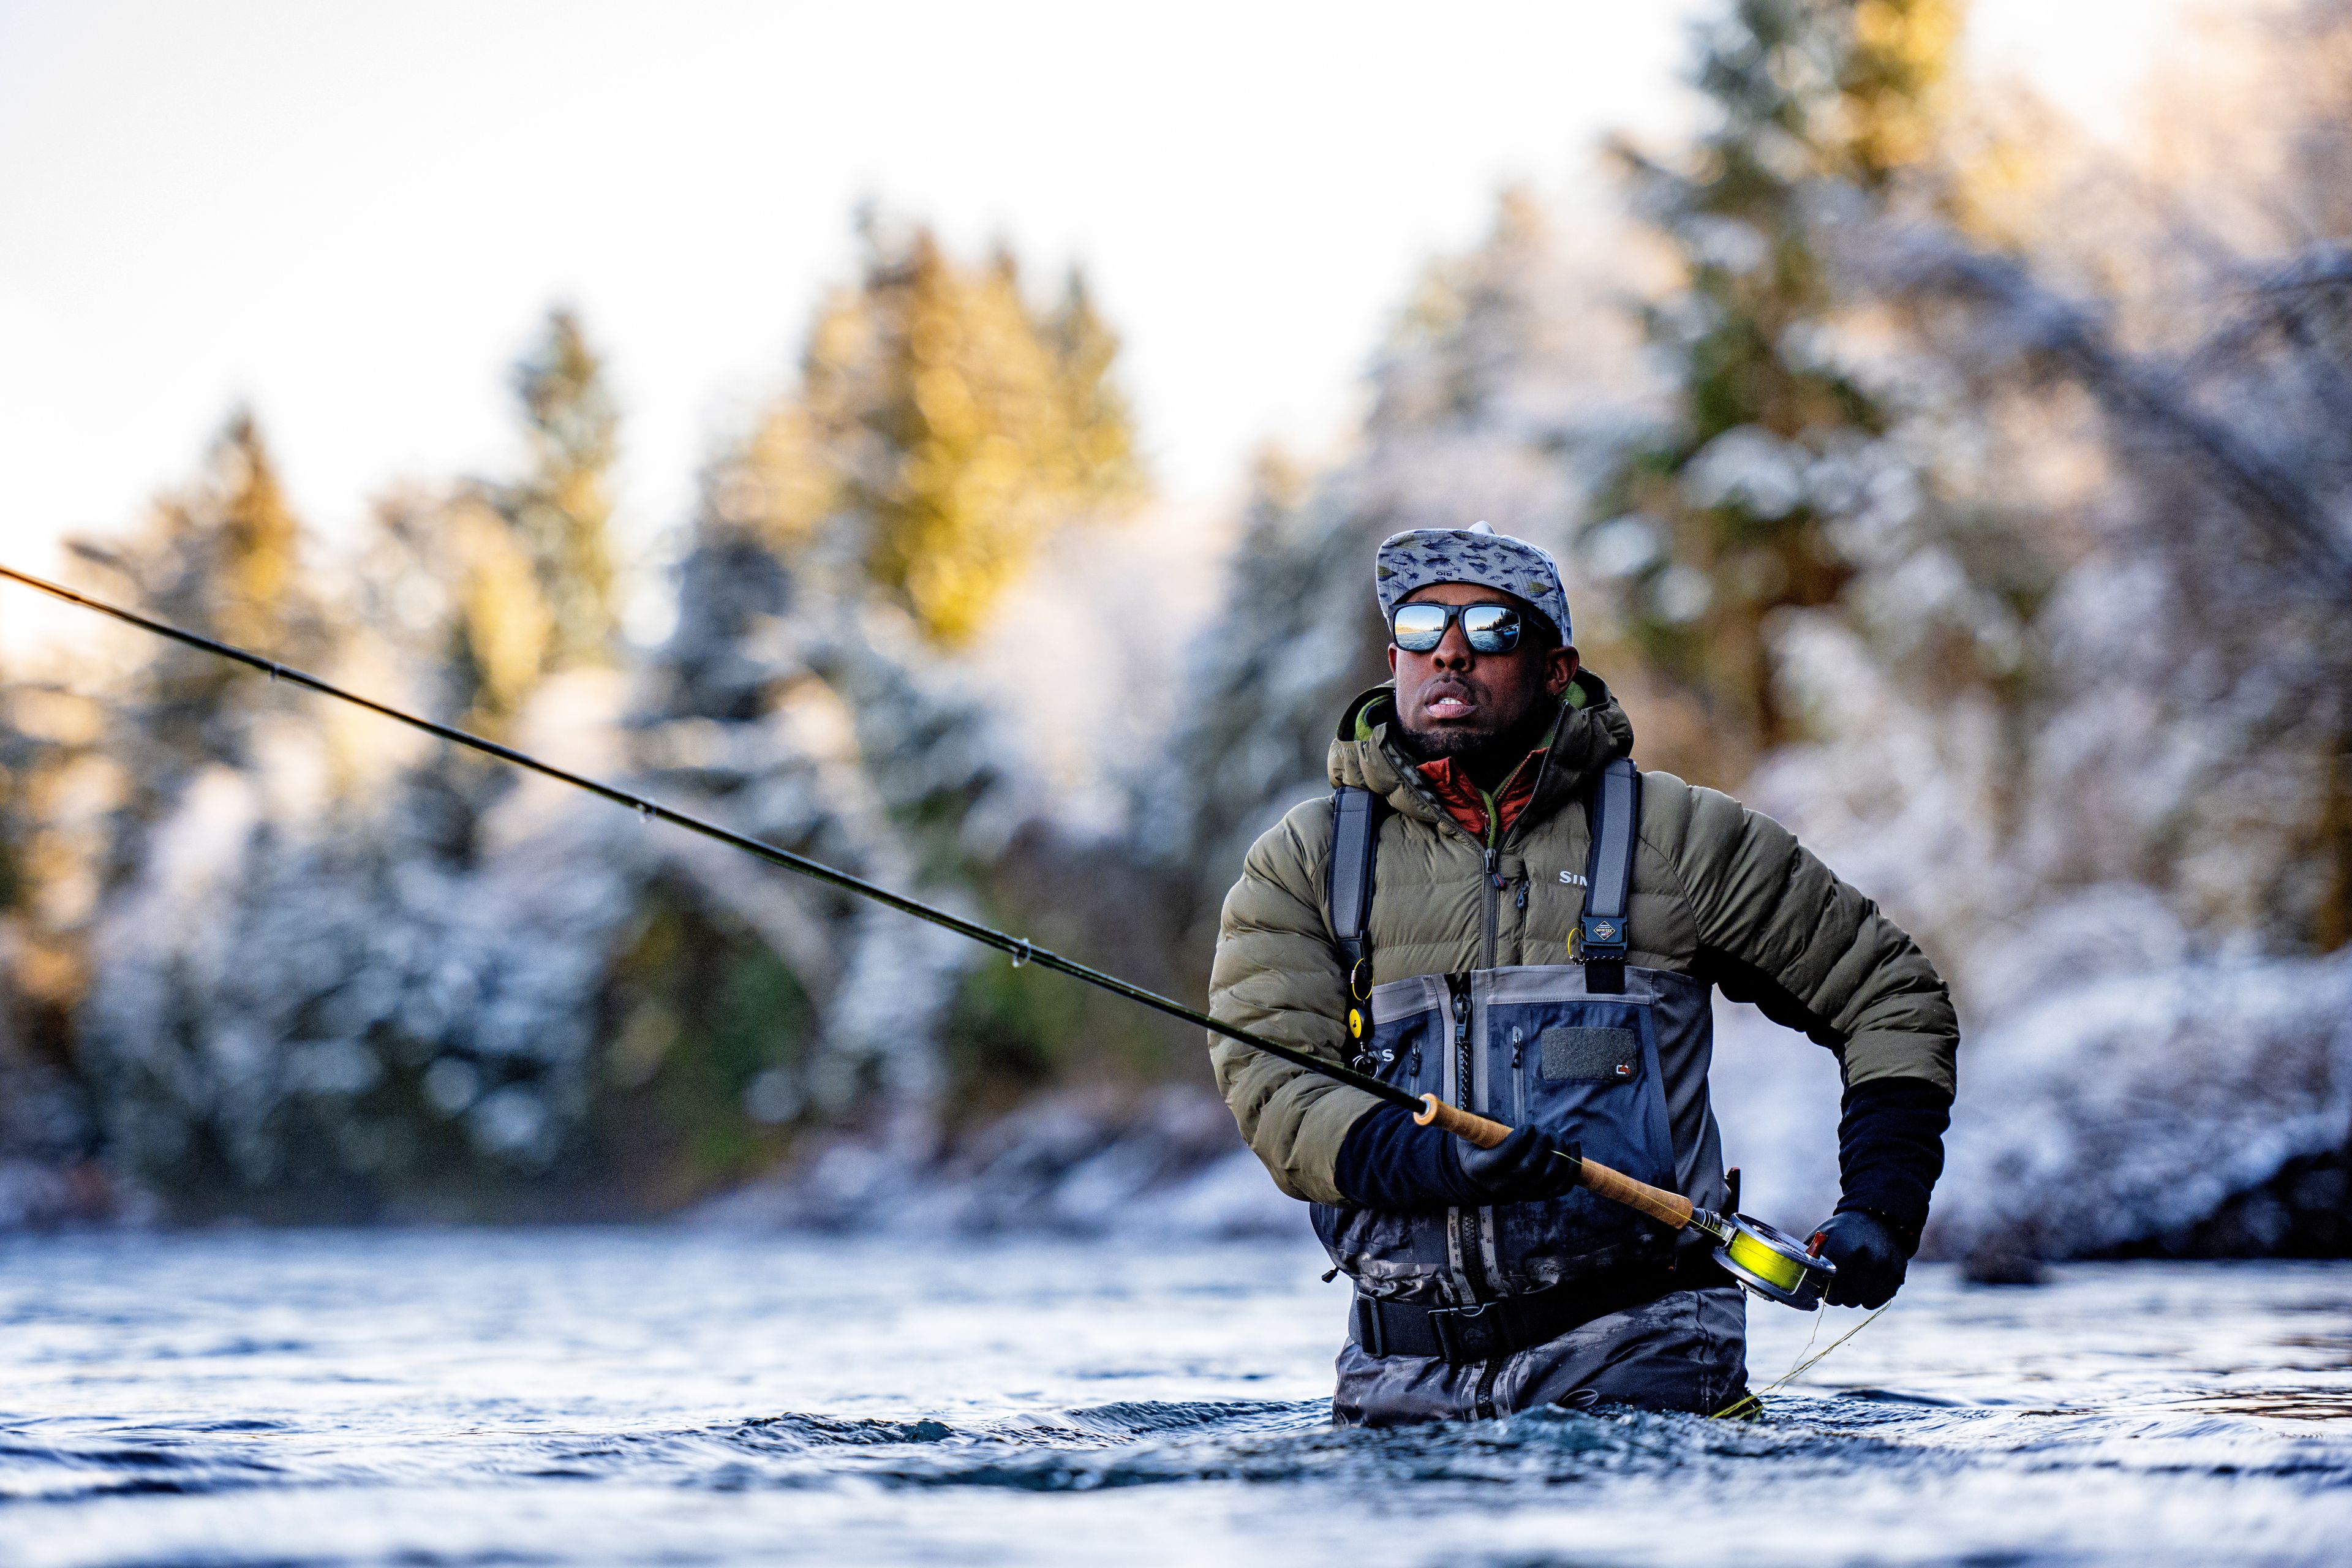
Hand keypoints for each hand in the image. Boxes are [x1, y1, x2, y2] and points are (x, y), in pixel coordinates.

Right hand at [1455, 1126, 1581, 1204]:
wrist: (1480, 1181)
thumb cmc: (1476, 1151)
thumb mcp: (1469, 1136)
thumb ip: (1479, 1125)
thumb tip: (1495, 1120)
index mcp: (1482, 1168)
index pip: (1503, 1158)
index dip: (1520, 1140)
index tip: (1529, 1127)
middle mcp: (1503, 1185)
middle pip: (1530, 1167)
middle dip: (1543, 1143)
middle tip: (1545, 1130)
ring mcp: (1523, 1193)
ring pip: (1549, 1177)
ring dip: (1559, 1152)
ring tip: (1557, 1136)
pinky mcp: (1539, 1195)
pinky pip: (1562, 1186)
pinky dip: (1573, 1166)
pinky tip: (1574, 1145)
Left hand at [1812, 1210, 1910, 1307]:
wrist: (1879, 1218)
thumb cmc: (1844, 1231)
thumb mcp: (1821, 1237)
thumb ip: (1808, 1260)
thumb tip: (1797, 1282)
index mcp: (1842, 1248)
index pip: (1826, 1288)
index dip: (1821, 1289)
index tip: (1821, 1283)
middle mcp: (1865, 1259)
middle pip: (1841, 1299)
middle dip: (1835, 1294)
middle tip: (1836, 1283)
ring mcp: (1883, 1269)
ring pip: (1858, 1303)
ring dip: (1852, 1296)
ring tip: (1851, 1280)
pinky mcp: (1896, 1276)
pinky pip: (1875, 1302)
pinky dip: (1868, 1297)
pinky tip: (1865, 1283)